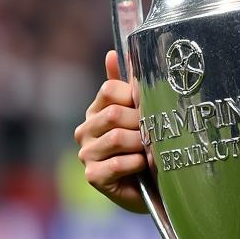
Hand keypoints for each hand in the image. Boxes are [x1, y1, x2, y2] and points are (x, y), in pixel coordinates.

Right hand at [73, 50, 146, 212]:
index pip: (108, 90)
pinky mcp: (93, 177)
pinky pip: (118, 163)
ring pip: (117, 137)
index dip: (133, 97)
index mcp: (96, 111)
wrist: (154, 186)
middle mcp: (85, 131)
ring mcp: (87, 154)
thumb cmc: (147, 146)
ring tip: (150, 150)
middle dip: (141, 122)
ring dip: (141, 144)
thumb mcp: (140, 113)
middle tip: (154, 132)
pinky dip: (136, 163)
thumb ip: (128, 85)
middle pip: (114, 114)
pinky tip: (142, 165)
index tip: (148, 108)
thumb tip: (113, 52)